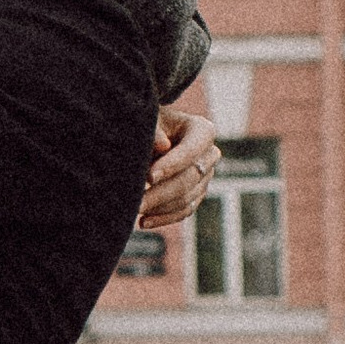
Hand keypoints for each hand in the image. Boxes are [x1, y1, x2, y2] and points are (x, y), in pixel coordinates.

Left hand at [139, 109, 219, 230]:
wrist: (152, 135)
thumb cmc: (150, 124)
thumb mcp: (150, 121)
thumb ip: (154, 131)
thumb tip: (162, 145)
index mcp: (202, 130)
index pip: (192, 150)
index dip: (172, 165)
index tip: (149, 177)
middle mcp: (210, 154)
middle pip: (190, 178)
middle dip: (161, 192)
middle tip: (136, 202)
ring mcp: (206, 176)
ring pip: (187, 198)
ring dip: (160, 207)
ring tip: (134, 210)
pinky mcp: (197, 193)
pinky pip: (185, 210)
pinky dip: (164, 218)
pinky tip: (143, 222)